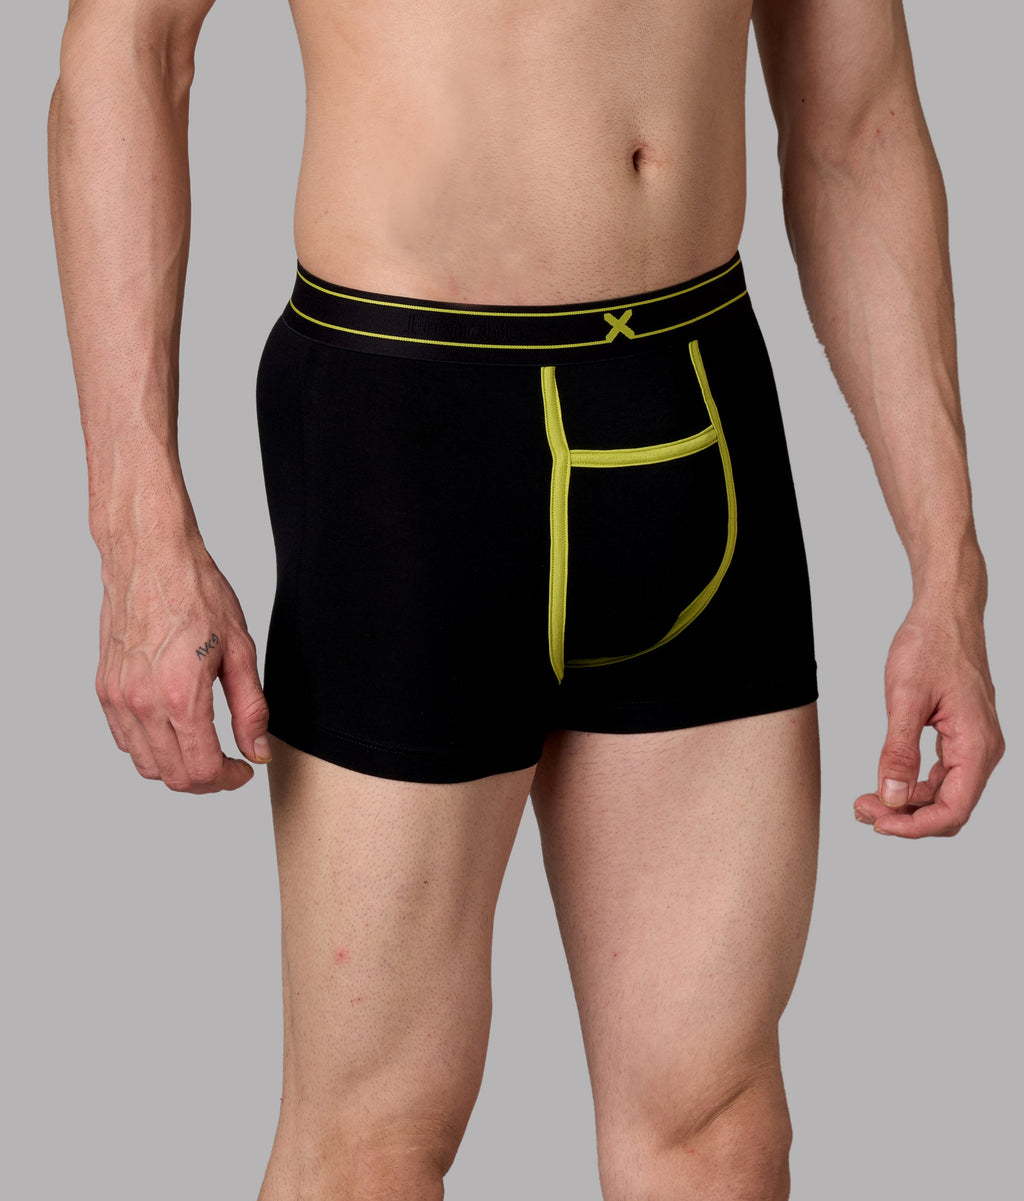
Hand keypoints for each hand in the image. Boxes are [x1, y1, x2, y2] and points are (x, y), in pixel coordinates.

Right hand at [95, 535, 270, 792]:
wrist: (151, 558)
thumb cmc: (196, 593)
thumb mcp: (241, 651)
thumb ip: (250, 709)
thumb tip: (257, 751)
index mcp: (180, 696)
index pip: (201, 770)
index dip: (229, 780)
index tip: (244, 769)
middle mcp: (142, 703)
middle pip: (172, 776)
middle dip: (206, 780)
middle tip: (230, 764)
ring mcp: (118, 698)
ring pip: (145, 764)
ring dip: (177, 768)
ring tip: (205, 749)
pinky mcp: (105, 689)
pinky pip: (125, 740)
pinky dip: (151, 748)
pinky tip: (175, 730)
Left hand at [853, 599, 1003, 837]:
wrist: (945, 614)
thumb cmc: (930, 645)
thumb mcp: (905, 698)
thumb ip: (898, 752)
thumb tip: (891, 797)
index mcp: (976, 745)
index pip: (953, 810)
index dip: (914, 827)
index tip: (877, 823)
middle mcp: (982, 751)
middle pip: (949, 809)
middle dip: (906, 818)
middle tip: (862, 809)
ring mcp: (974, 744)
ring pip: (944, 795)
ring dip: (907, 804)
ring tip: (867, 799)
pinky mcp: (961, 737)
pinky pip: (941, 776)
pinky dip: (914, 786)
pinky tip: (886, 783)